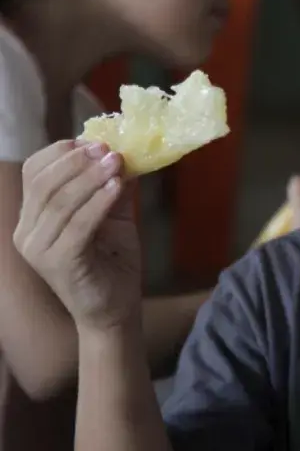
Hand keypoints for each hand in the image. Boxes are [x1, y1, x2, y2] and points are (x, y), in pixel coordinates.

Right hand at [13, 140, 142, 331]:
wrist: (116, 309)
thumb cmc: (112, 260)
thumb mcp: (112, 214)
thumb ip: (111, 185)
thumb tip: (122, 149)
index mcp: (33, 218)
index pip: (34, 173)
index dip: (61, 153)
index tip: (94, 142)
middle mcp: (26, 233)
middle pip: (44, 183)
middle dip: (77, 161)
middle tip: (107, 149)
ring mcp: (39, 250)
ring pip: (60, 201)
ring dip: (90, 178)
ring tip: (117, 164)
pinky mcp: (59, 263)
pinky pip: (77, 225)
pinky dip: (97, 202)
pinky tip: (116, 187)